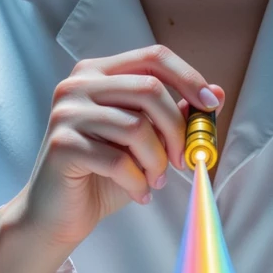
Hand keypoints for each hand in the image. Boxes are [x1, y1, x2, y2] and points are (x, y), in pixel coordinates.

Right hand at [22, 44, 224, 253]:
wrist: (56, 214)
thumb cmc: (103, 175)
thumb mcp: (145, 140)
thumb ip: (173, 114)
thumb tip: (216, 94)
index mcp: (98, 72)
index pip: (153, 58)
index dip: (189, 78)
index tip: (210, 105)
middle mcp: (78, 85)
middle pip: (149, 90)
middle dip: (177, 130)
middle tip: (183, 160)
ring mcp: (66, 113)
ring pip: (137, 127)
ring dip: (157, 162)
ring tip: (154, 180)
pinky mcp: (62, 145)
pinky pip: (118, 161)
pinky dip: (137, 182)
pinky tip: (139, 193)